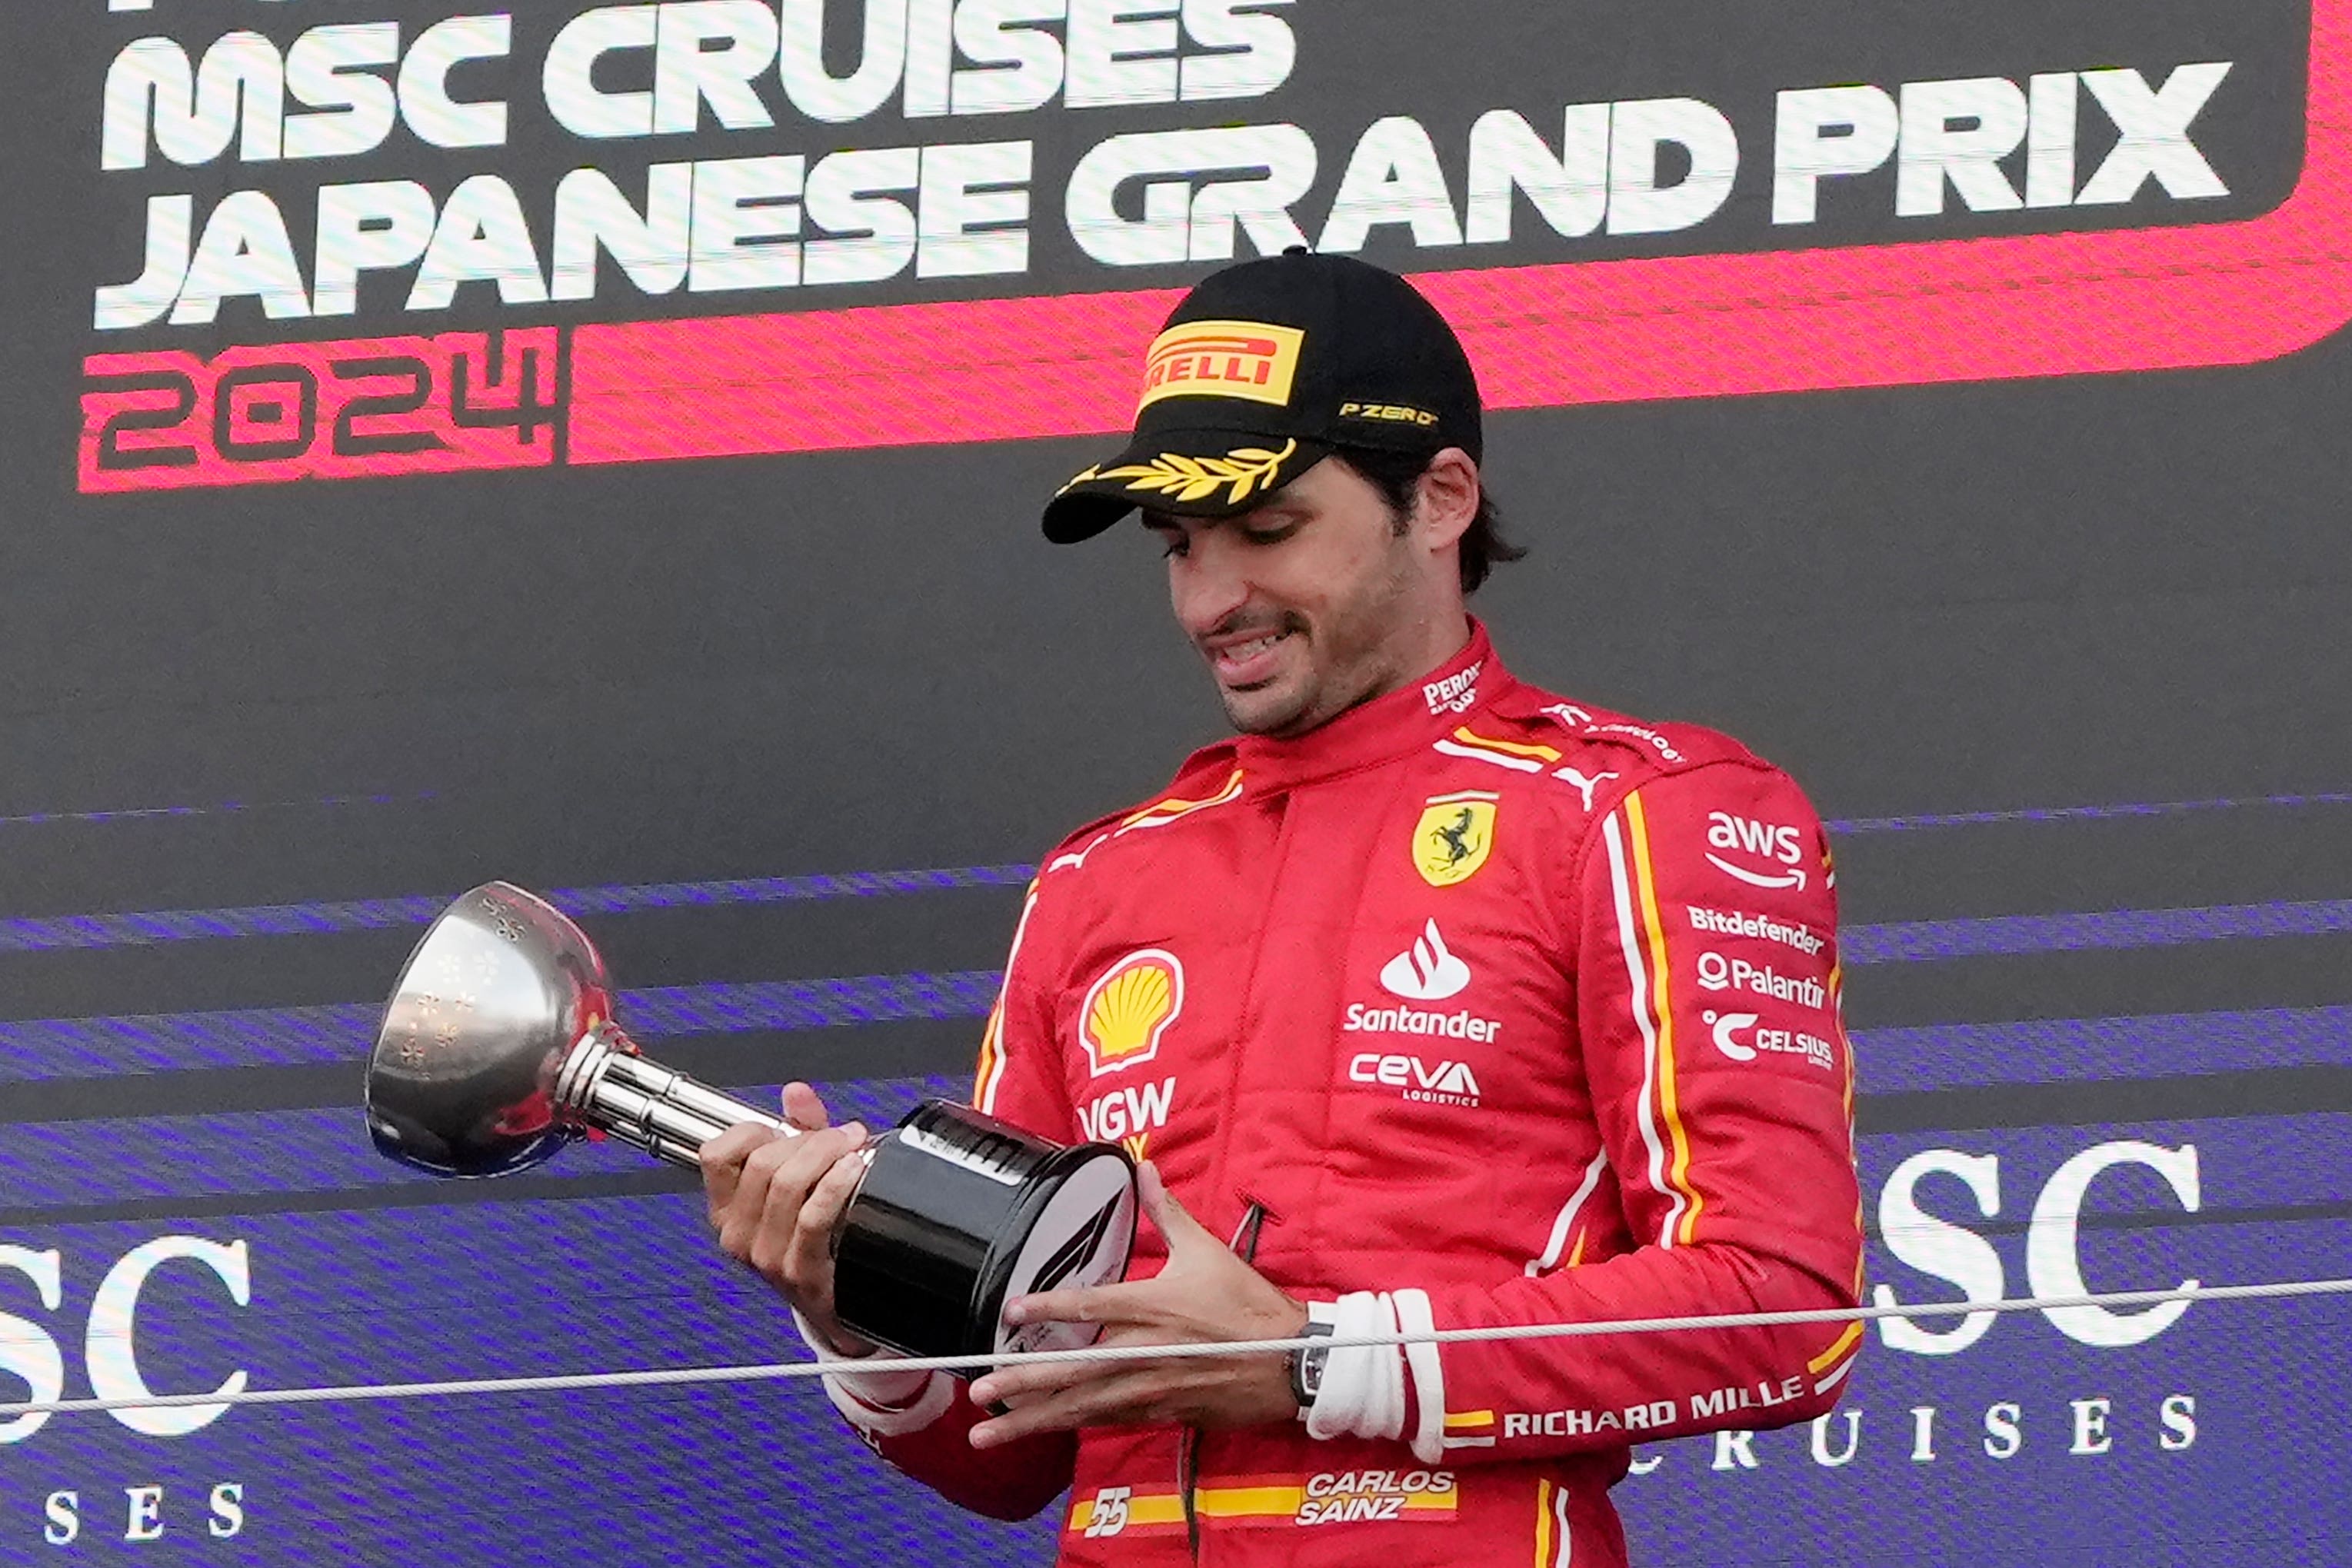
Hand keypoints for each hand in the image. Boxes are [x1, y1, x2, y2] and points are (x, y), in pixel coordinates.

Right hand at [698, 1082, 873, 1355]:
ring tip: (853, 1147)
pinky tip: (855, 1169)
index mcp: (727, 1210)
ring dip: (828, 1154)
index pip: (716, 1154)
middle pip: (762, 1162)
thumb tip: (796, 1093)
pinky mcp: (801, 1271)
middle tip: (842, 1135)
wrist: (838, 1302)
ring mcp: (767, 1255)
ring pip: (788, 1183)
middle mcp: (739, 1234)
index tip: (784, 1126)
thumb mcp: (801, 1180)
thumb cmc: (816, 1238)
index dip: (752, 1129)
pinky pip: (814, 1216)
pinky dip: (837, 1184)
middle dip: (809, 1138)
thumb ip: (798, 1131)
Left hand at [966, 1163, 1306, 1447]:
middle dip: (1022, 1384)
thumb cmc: (1247, 1304)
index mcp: (1152, 1306)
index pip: (1089, 1305)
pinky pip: (1106, 1421)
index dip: (1046, 1309)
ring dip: (1033, 1421)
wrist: (1291, 1361)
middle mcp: (1144, 1351)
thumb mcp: (1206, 1249)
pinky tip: (1040, 1433)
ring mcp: (1150, 1387)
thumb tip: (1144, 1167)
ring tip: (988, 1435)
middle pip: (1072, 1371)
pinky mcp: (1162, 1411)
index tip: (1008, 1313)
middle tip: (979, 1393)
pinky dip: (1071, 1426)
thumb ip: (1166, 1210)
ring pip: (1081, 1407)